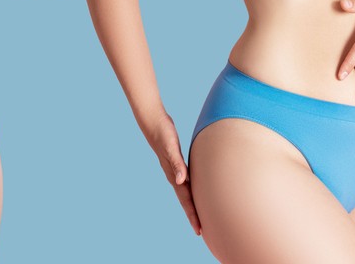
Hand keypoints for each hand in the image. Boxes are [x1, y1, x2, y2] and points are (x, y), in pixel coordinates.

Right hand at [138, 111, 200, 234]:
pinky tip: (195, 191)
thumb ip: (176, 164)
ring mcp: (175, 170)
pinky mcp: (178, 163)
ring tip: (199, 216)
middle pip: (186, 200)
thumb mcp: (171, 148)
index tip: (199, 229)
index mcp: (175, 175)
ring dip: (192, 205)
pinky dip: (192, 189)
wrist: (154, 123)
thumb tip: (181, 181)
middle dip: (193, 216)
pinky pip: (187, 181)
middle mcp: (175, 175)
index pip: (186, 200)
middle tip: (200, 231)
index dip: (193, 215)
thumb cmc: (163, 134)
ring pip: (186, 192)